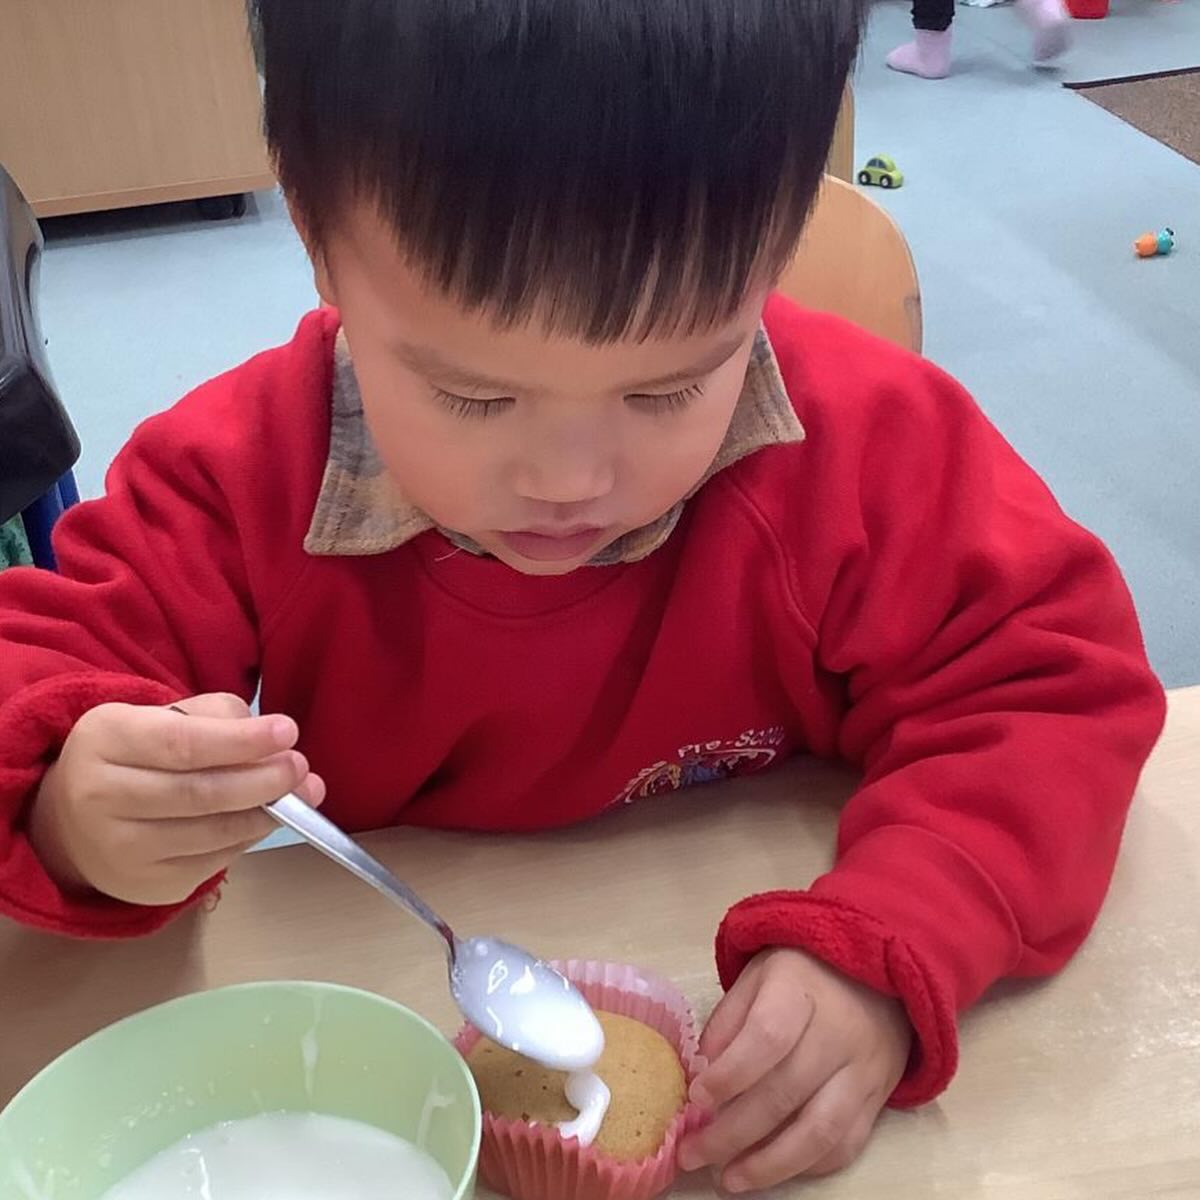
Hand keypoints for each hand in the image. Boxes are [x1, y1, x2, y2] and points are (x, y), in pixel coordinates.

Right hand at [28, 692, 325, 905]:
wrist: (75, 819)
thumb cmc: (137, 754)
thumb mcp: (164, 716)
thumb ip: (219, 719)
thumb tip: (277, 744)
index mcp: (105, 739)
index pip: (182, 743)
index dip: (241, 741)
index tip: (289, 731)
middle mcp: (101, 796)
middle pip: (199, 793)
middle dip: (262, 780)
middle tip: (300, 767)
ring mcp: (119, 849)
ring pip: (211, 832)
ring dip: (265, 814)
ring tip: (300, 793)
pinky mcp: (144, 884)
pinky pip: (213, 861)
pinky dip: (248, 838)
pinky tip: (266, 819)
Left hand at [678, 947, 911, 1192]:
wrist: (875, 972)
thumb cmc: (803, 974)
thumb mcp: (757, 976)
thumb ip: (728, 1022)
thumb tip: (701, 1074)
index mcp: (800, 991)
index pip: (766, 1038)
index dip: (730, 1074)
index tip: (696, 1099)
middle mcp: (838, 1033)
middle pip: (785, 1093)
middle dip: (732, 1133)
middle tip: (692, 1154)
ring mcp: (864, 1070)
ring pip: (820, 1132)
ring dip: (769, 1165)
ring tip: (728, 1180)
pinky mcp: (878, 1099)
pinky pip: (845, 1145)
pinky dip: (806, 1166)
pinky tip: (771, 1171)